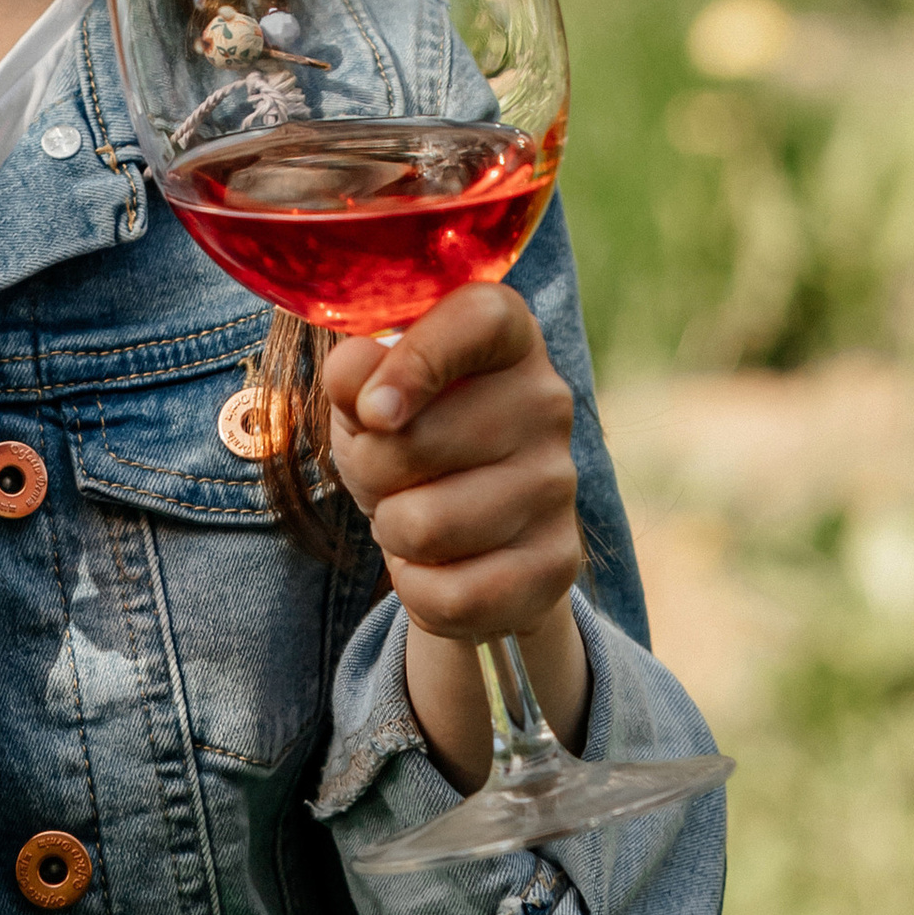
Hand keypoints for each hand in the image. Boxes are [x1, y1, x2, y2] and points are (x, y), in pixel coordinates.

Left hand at [321, 284, 590, 785]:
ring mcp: (559, 483)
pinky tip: (438, 565)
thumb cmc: (410, 436)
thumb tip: (354, 372)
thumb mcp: (368, 394)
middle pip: (416, 442)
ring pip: (426, 526)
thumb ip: (355, 373)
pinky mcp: (559, 562)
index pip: (477, 320)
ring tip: (413, 513)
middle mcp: (547, 400)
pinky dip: (418, 589)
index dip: (417, 361)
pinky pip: (452, 594)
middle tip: (385, 470)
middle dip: (369, 469)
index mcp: (506, 334)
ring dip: (393, 531)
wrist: (467, 531)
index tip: (371, 410)